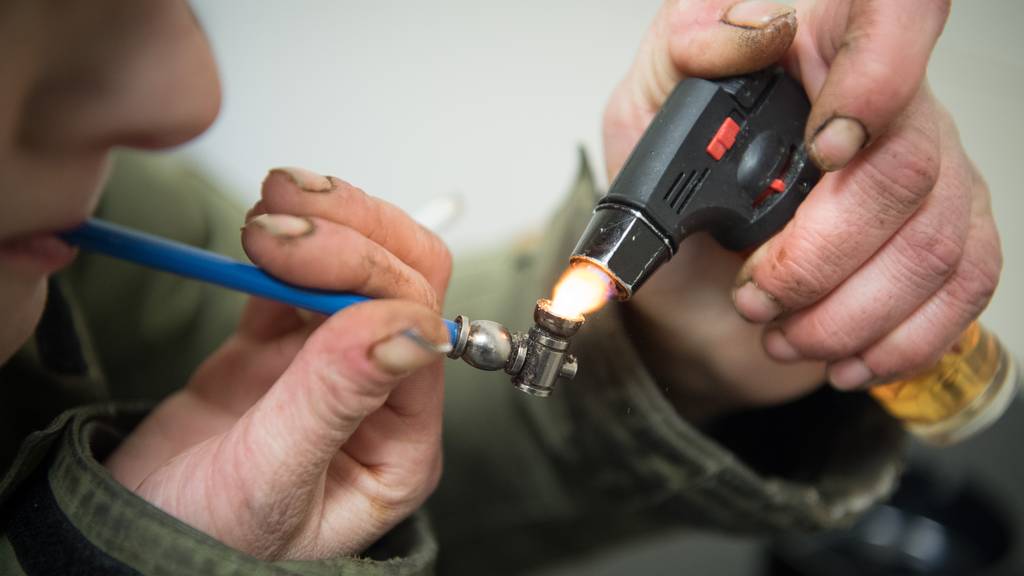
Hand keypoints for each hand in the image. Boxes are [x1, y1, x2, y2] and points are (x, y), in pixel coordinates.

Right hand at [105, 167, 452, 559]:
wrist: (125, 545)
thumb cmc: (205, 542)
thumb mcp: (269, 481)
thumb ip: (334, 401)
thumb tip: (411, 328)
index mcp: (401, 441)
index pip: (418, 329)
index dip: (365, 274)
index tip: (292, 252)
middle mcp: (380, 397)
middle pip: (402, 282)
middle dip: (349, 234)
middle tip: (280, 209)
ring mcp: (331, 367)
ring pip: (358, 269)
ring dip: (323, 223)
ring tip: (269, 202)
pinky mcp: (281, 350)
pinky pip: (296, 283)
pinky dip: (282, 248)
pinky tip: (256, 234)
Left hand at [604, 0, 1000, 420]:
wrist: (692, 295)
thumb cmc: (671, 201)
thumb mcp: (642, 115)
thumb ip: (681, 54)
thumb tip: (746, 31)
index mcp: (817, 58)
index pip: (889, 17)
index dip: (877, 75)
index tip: (825, 149)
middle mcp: (887, 107)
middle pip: (905, 165)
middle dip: (818, 255)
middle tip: (753, 292)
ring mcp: (927, 173)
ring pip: (933, 243)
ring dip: (847, 312)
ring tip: (780, 332)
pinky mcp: (947, 237)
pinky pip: (964, 286)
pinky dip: (900, 338)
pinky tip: (846, 355)